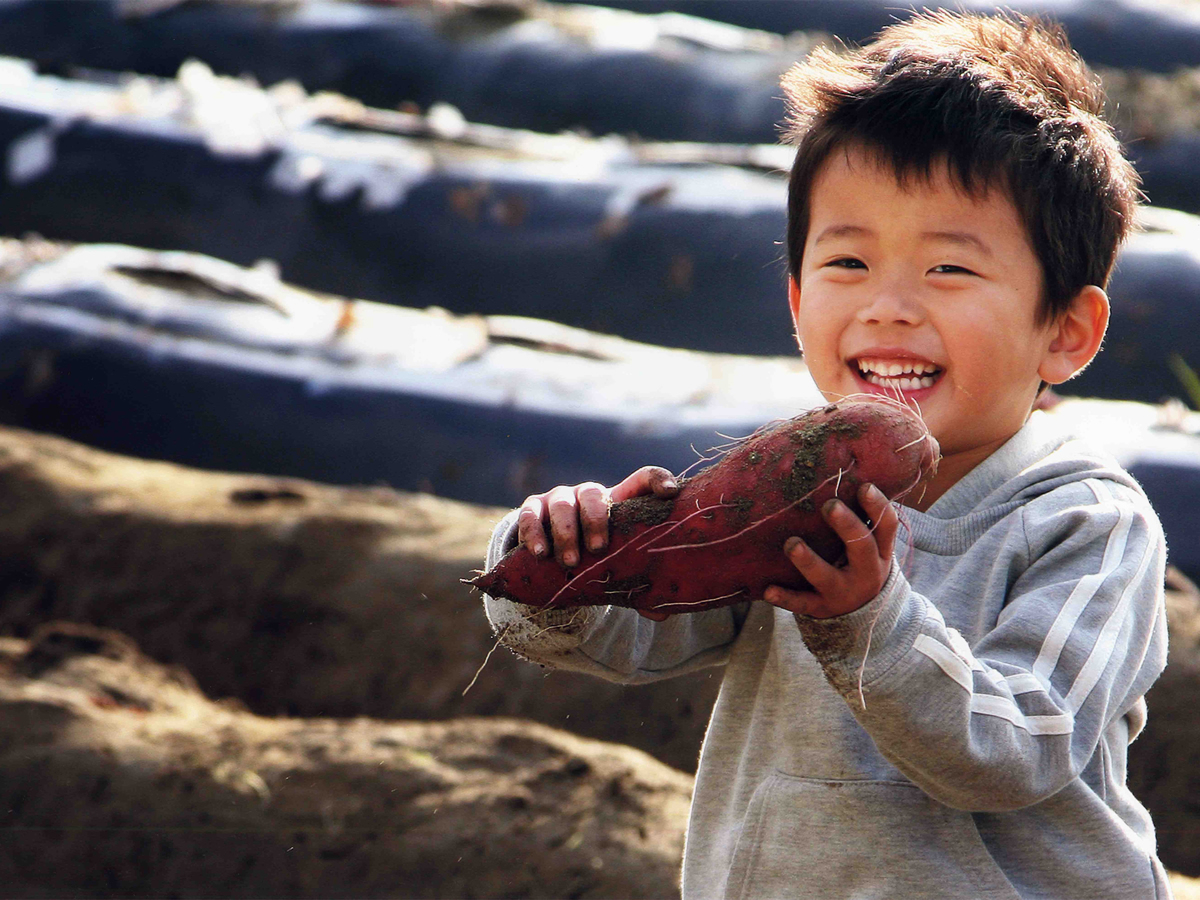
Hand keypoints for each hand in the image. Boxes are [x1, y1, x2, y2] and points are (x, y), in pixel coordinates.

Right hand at [517, 466, 679, 617]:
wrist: (550, 553)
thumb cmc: (595, 555)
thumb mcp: (614, 563)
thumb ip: (634, 582)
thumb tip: (660, 616)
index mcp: (618, 501)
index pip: (642, 479)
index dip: (658, 480)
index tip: (671, 493)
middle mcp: (588, 494)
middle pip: (594, 494)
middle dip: (595, 521)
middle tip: (598, 549)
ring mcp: (559, 499)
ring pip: (562, 505)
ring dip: (565, 533)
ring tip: (570, 562)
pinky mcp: (532, 509)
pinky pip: (530, 516)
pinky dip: (535, 534)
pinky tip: (540, 554)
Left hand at [763, 483, 897, 618]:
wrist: (861, 615)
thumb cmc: (858, 564)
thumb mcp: (870, 546)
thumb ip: (861, 518)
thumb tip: (845, 470)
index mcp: (880, 552)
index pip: (886, 526)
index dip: (878, 506)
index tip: (864, 486)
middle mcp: (867, 573)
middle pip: (862, 548)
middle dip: (847, 526)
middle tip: (829, 505)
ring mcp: (843, 593)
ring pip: (827, 577)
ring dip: (808, 561)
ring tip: (791, 544)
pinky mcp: (821, 608)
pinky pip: (802, 603)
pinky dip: (785, 598)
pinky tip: (768, 590)